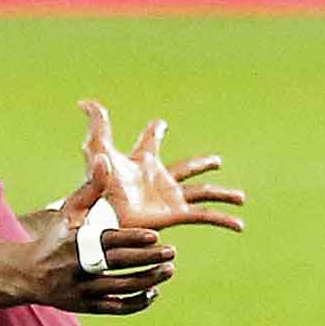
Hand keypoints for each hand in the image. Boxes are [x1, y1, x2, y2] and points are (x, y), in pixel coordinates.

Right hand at [30, 153, 176, 315]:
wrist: (28, 275)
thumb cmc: (55, 239)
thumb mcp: (69, 212)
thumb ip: (91, 188)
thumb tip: (105, 159)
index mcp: (78, 243)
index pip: (110, 241)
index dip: (133, 239)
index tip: (155, 236)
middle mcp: (81, 267)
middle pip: (120, 264)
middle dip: (148, 259)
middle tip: (172, 252)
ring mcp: (83, 289)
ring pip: (121, 287)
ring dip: (148, 280)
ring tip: (169, 270)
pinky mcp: (86, 306)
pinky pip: (116, 307)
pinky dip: (137, 302)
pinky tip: (154, 292)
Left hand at [78, 100, 246, 232]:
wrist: (104, 216)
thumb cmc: (100, 185)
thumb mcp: (98, 149)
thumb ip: (97, 124)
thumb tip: (83, 101)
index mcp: (143, 162)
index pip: (150, 143)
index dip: (155, 132)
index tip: (161, 124)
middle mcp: (159, 179)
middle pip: (186, 168)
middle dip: (201, 164)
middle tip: (216, 161)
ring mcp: (170, 198)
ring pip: (203, 192)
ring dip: (223, 194)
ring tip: (241, 198)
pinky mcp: (176, 215)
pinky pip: (205, 216)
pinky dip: (223, 220)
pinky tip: (238, 225)